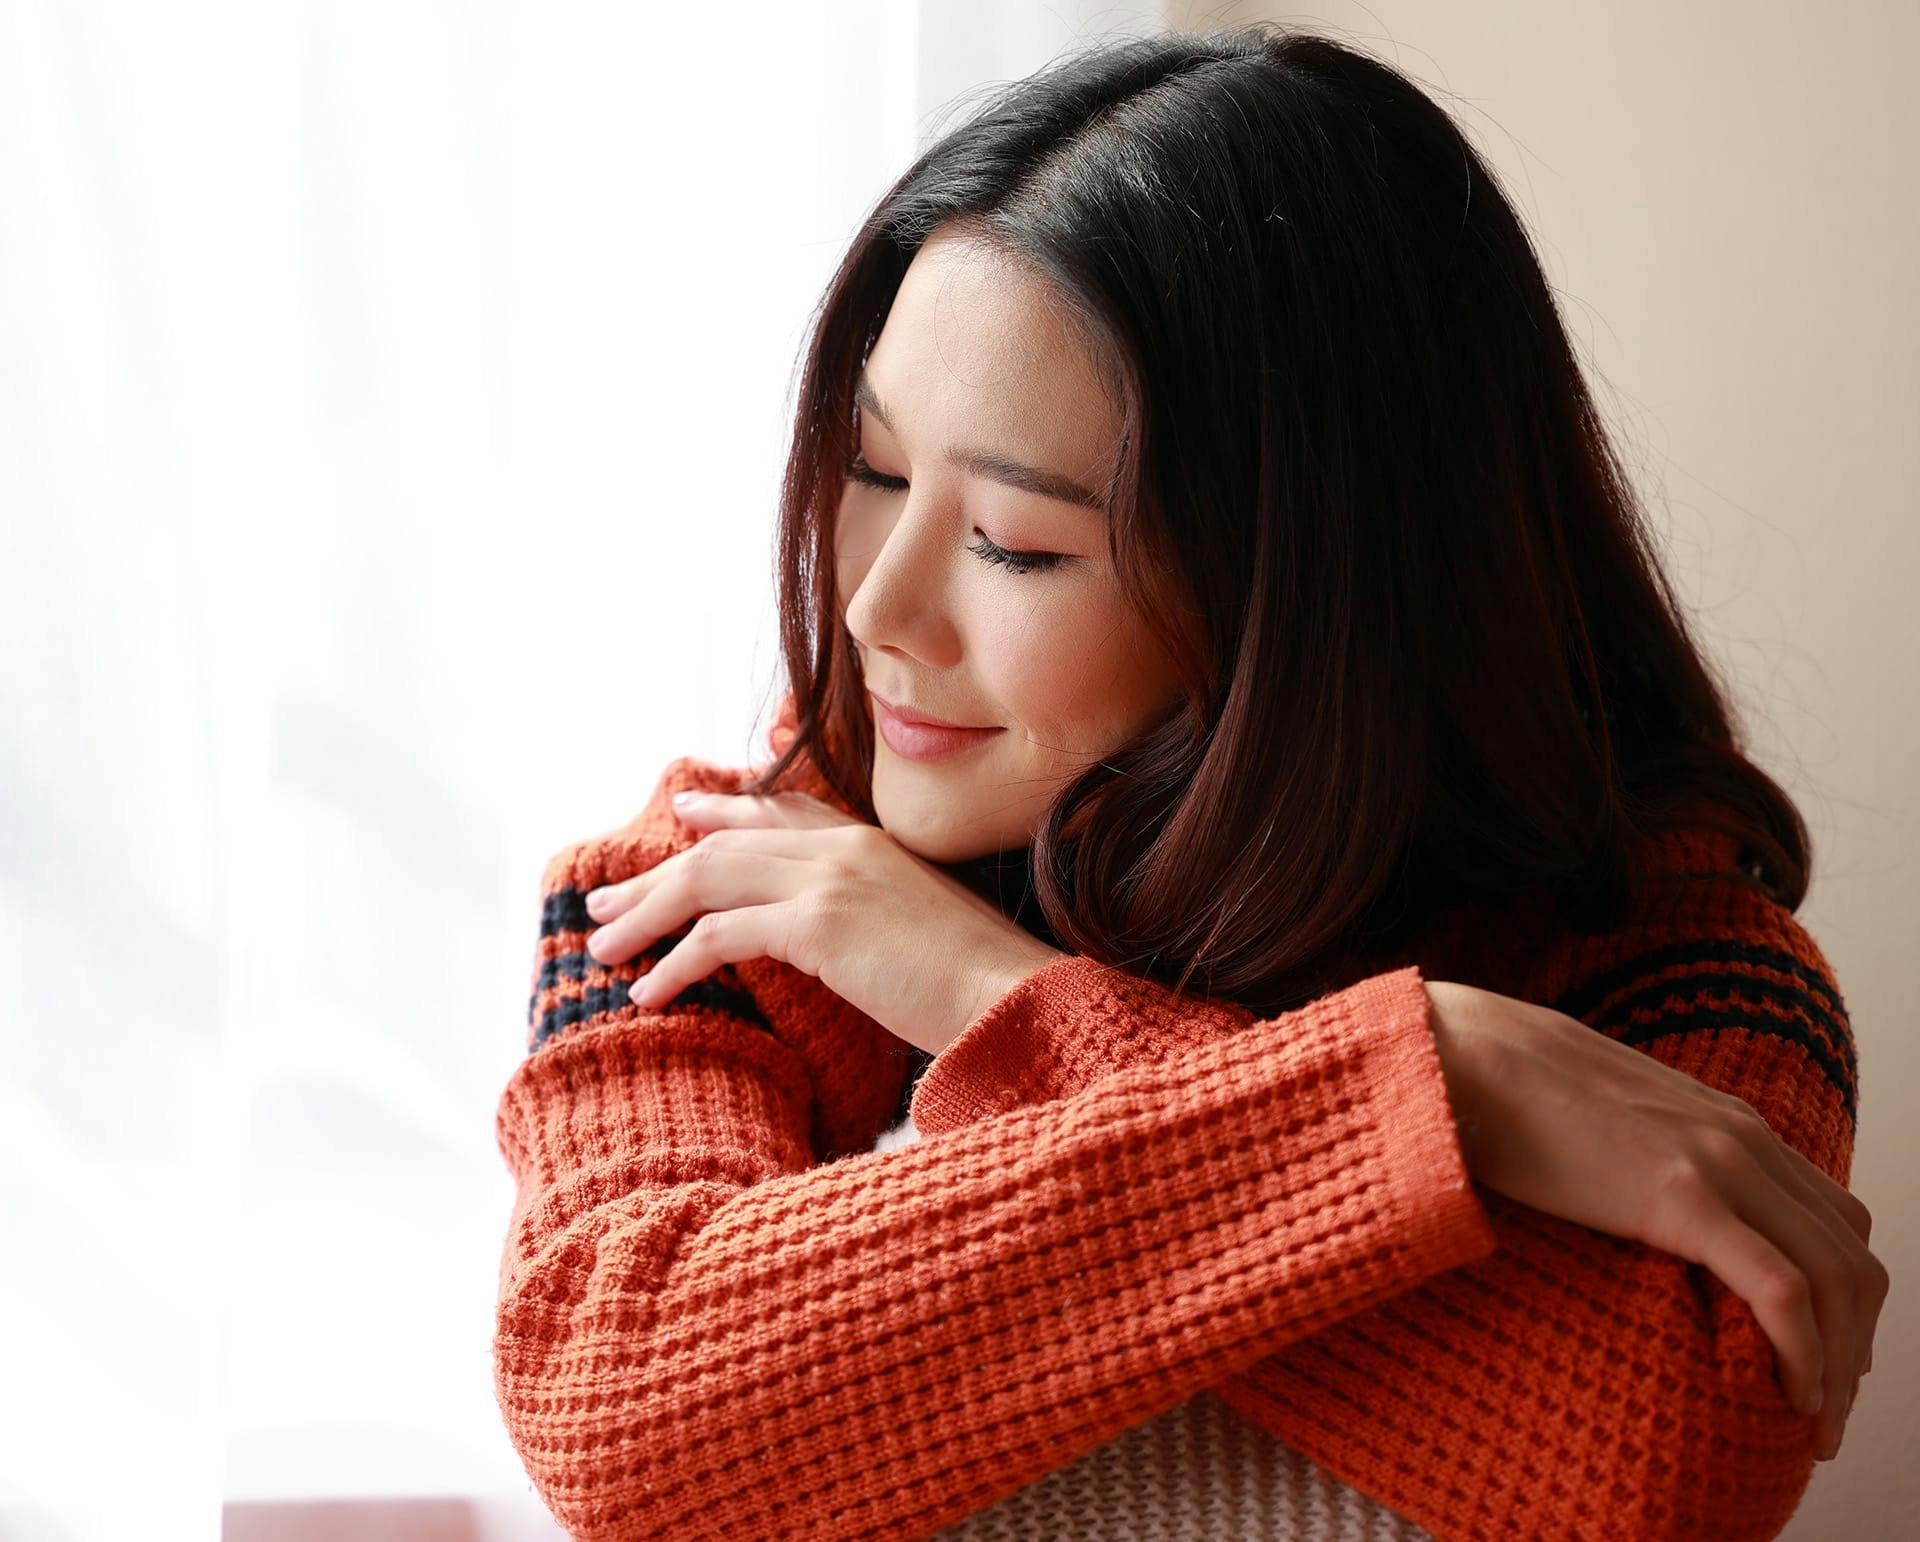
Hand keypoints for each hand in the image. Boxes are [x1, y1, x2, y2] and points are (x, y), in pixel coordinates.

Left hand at [581, 789, 1065, 1053]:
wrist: (1014, 996)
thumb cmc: (978, 984)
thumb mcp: (920, 930)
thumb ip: (871, 918)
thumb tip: (834, 943)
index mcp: (872, 842)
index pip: (783, 808)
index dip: (727, 808)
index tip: (685, 811)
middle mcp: (844, 845)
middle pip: (725, 844)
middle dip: (657, 872)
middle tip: (603, 900)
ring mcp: (830, 877)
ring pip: (708, 879)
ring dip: (646, 914)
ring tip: (602, 950)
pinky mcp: (819, 922)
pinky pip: (720, 934)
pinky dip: (675, 963)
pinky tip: (649, 995)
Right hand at [1424, 980, 1886, 1461]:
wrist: (1460, 1054)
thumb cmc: (1506, 1090)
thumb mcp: (1600, 1119)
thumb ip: (1639, 1154)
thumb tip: (1622, 1202)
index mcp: (1725, 1121)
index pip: (1833, 1219)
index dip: (1843, 1301)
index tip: (1817, 1362)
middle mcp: (1742, 1137)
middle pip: (1850, 1255)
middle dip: (1854, 1344)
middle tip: (1823, 1411)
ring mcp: (1717, 1161)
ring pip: (1836, 1276)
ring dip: (1840, 1363)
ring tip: (1812, 1422)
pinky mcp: (1680, 1195)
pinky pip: (1780, 1287)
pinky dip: (1806, 1350)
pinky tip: (1791, 1393)